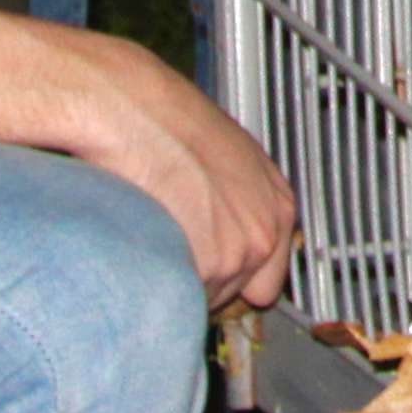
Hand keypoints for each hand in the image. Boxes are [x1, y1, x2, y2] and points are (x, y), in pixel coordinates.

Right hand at [42, 22, 293, 304]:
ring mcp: (237, 256)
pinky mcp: (204, 269)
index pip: (267, 282)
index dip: (230, 277)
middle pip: (232, 294)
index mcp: (277, 207)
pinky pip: (175, 298)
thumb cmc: (169, 123)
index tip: (208, 273)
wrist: (134, 112)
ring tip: (151, 239)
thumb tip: (220, 228)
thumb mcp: (227, 159)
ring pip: (201, 299)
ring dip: (175, 283)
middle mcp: (264, 235)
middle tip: (169, 249)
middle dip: (200, 282)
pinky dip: (156, 283)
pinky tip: (140, 246)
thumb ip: (237, 203)